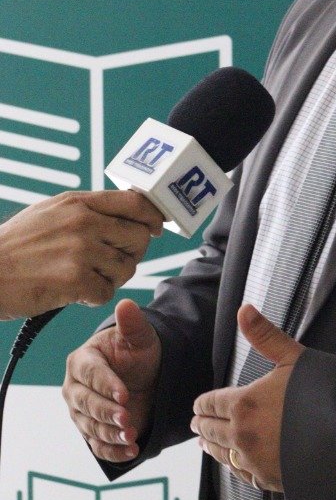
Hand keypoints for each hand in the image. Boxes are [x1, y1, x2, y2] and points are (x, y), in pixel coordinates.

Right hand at [0, 189, 162, 319]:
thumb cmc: (14, 246)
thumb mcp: (50, 212)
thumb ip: (86, 209)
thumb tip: (124, 208)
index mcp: (79, 202)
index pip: (136, 202)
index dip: (153, 217)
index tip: (156, 227)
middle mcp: (84, 222)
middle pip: (140, 237)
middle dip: (132, 252)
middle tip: (113, 261)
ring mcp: (81, 251)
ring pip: (126, 267)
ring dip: (111, 278)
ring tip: (86, 277)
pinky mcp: (75, 280)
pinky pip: (107, 292)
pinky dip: (94, 296)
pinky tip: (74, 291)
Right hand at [62, 298, 161, 462]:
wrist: (144, 375)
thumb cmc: (137, 352)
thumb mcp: (140, 337)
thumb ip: (132, 323)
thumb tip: (125, 304)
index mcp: (82, 361)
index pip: (91, 375)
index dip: (106, 385)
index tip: (124, 395)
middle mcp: (75, 388)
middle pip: (86, 403)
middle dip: (107, 412)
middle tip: (127, 418)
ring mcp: (81, 411)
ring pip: (90, 427)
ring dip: (110, 434)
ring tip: (131, 436)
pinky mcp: (91, 430)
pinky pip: (97, 445)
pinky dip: (113, 451)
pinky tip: (131, 451)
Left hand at [191, 304, 304, 490]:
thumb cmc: (324, 394)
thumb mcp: (294, 358)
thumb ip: (265, 336)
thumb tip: (243, 309)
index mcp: (244, 403)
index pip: (212, 403)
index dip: (202, 403)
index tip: (198, 404)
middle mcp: (242, 434)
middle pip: (212, 429)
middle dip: (203, 424)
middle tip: (197, 422)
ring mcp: (254, 461)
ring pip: (222, 454)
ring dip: (211, 446)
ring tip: (205, 444)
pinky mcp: (268, 480)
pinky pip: (240, 474)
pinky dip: (232, 466)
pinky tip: (233, 464)